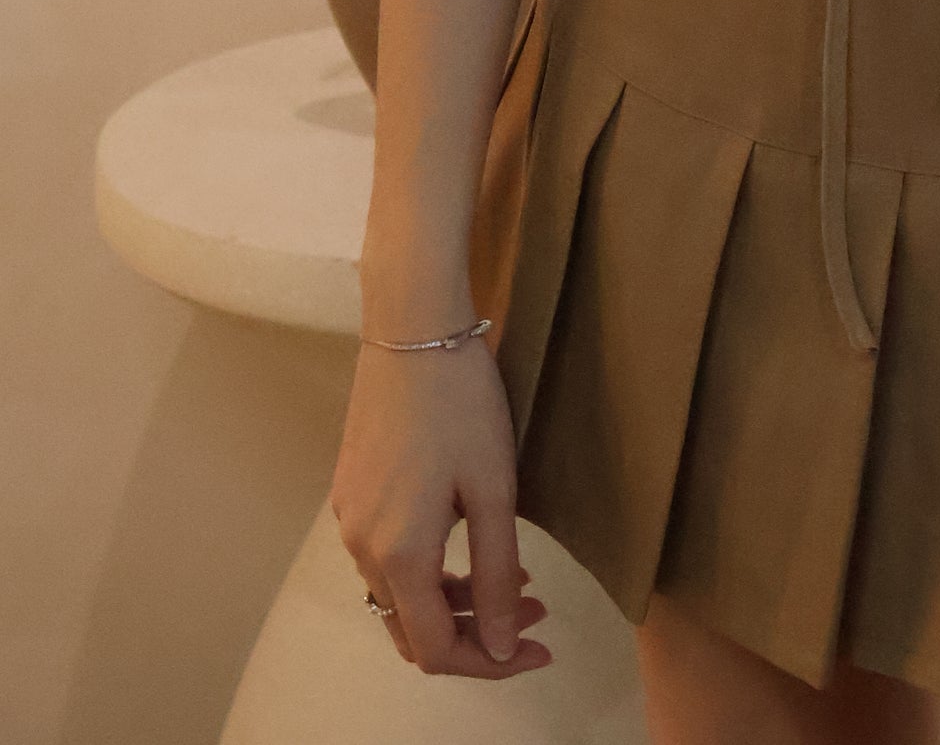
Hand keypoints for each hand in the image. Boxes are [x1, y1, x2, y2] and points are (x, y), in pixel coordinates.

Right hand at [331, 334, 550, 675]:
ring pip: (400, 594)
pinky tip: (472, 539)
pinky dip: (431, 567)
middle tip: (533, 613)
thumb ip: (495, 576)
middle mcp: (361, 548)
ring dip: (455, 600)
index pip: (434, 649)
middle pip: (412, 629)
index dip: (487, 663)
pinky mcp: (351, 493)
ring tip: (516, 578)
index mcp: (398, 555)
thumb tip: (498, 648)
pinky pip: (388, 556)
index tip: (537, 647)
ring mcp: (349, 519)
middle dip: (475, 634)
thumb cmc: (461, 404)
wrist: (412, 330)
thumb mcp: (493, 491)